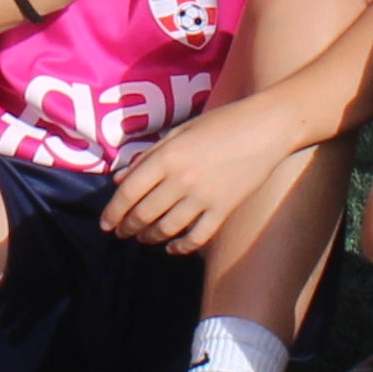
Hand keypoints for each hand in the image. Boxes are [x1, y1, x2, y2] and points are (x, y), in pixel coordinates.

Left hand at [100, 96, 290, 254]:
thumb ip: (148, 156)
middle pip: (144, 214)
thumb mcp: (179, 132)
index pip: (129, 193)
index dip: (113, 212)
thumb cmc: (220, 123)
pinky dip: (181, 247)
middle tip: (122, 233)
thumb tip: (119, 180)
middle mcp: (182, 180)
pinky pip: (197, 237)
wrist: (265, 128)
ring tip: (144, 238)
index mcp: (167, 157)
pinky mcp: (224, 210)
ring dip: (151, 237)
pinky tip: (173, 248)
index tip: (106, 225)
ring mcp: (204, 197)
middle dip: (128, 228)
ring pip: (167, 229)